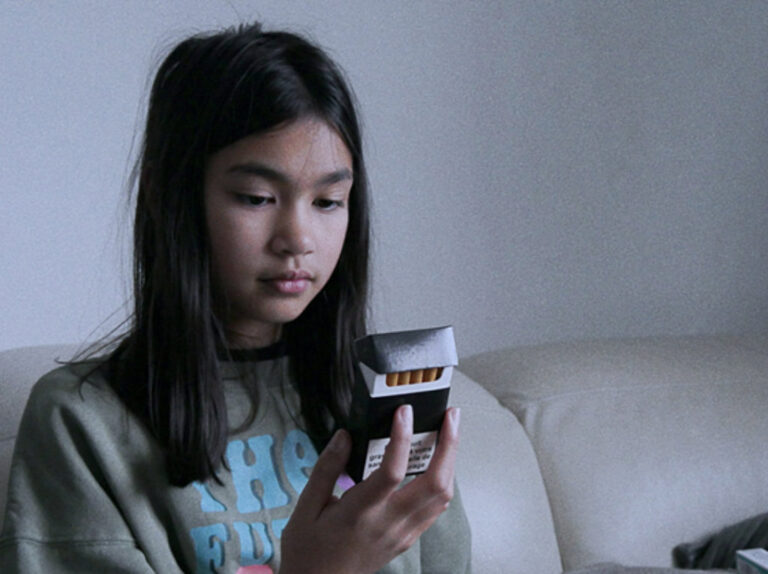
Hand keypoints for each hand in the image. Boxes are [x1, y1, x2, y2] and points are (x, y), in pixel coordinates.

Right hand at [278, 405, 460, 573]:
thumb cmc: (307, 551)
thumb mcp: (305, 508)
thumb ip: (326, 468)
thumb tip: (345, 435)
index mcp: (359, 513)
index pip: (391, 471)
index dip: (402, 438)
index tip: (404, 412)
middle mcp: (388, 524)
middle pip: (435, 483)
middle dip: (449, 445)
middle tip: (451, 416)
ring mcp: (402, 534)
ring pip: (442, 497)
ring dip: (450, 462)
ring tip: (449, 434)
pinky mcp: (406, 540)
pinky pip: (435, 510)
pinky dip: (442, 483)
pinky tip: (438, 466)